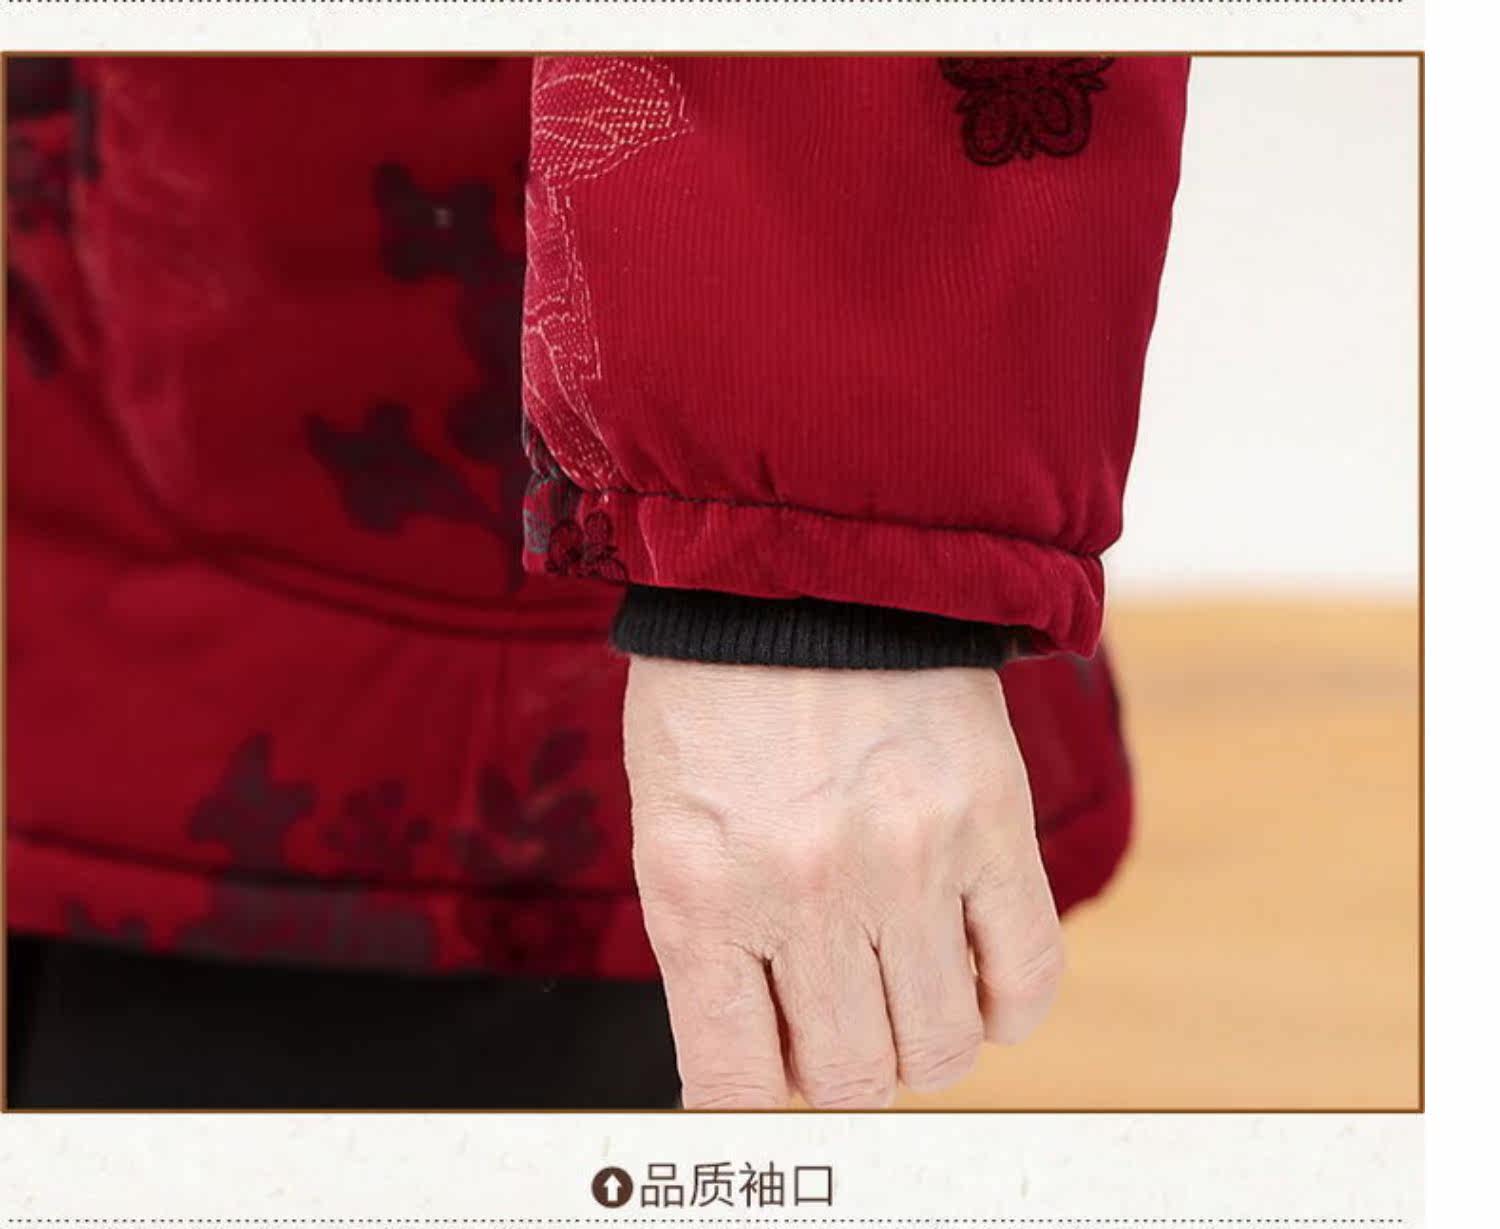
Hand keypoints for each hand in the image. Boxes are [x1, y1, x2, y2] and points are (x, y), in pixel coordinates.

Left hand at [623, 658, 1062, 1108]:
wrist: (799, 564)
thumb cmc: (717, 700)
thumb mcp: (673, 824)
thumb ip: (712, 948)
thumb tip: (760, 1063)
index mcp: (701, 892)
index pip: (735, 1085)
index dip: (755, 1101)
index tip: (767, 1082)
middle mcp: (804, 890)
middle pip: (850, 1079)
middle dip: (841, 1072)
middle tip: (838, 1022)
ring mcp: (907, 858)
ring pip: (940, 1049)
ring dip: (921, 1045)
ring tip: (904, 992)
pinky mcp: (989, 819)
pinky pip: (1027, 974)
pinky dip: (1005, 1006)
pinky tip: (973, 977)